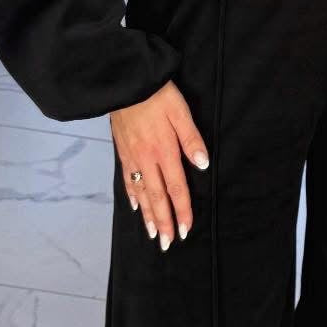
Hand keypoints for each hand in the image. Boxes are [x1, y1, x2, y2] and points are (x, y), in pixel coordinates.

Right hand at [109, 81, 207, 250]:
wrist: (124, 82)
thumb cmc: (156, 94)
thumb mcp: (180, 112)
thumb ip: (192, 139)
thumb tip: (203, 165)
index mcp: (164, 151)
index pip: (176, 188)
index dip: (182, 211)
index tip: (186, 230)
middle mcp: (147, 159)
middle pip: (157, 198)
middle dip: (164, 222)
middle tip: (168, 244)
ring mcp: (133, 157)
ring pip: (141, 193)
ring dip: (148, 216)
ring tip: (154, 234)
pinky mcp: (123, 151)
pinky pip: (127, 179)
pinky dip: (132, 196)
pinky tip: (135, 207)